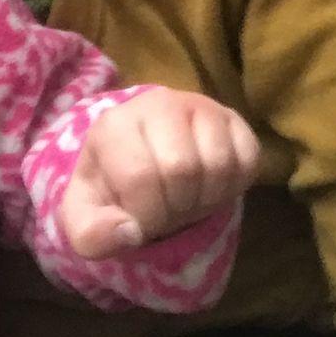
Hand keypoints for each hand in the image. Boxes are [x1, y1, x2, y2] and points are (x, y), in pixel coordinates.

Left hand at [60, 89, 259, 260]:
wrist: (141, 166)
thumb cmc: (112, 190)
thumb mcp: (87, 217)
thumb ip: (91, 233)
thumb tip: (130, 233)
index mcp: (114, 124)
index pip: (140, 176)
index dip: (146, 214)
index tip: (140, 220)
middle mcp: (158, 103)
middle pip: (183, 169)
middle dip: (177, 208)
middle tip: (168, 210)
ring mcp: (199, 106)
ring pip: (219, 164)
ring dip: (206, 200)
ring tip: (187, 199)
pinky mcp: (232, 118)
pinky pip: (248, 159)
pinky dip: (233, 188)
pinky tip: (210, 187)